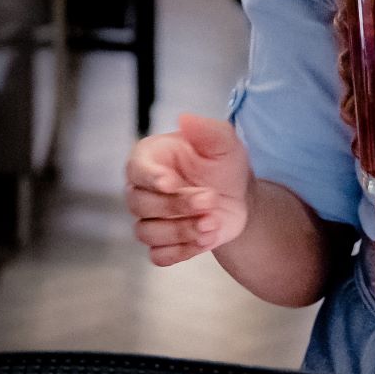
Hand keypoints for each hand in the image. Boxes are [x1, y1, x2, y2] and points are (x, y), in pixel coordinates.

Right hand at [125, 113, 254, 265]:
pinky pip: (158, 255)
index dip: (151, 178)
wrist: (238, 197)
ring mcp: (149, 219)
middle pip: (141, 205)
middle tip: (211, 199)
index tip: (171, 183)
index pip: (136, 170)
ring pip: (147, 232)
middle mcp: (142, 190)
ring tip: (212, 222)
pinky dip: (181, 251)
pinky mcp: (162, 244)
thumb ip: (207, 130)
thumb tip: (185, 118)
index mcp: (150, 159)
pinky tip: (204, 239)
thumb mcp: (223, 143)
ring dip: (181, 231)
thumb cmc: (223, 164)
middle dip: (177, 205)